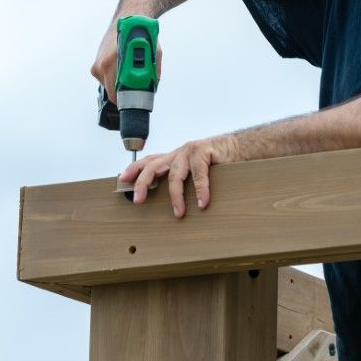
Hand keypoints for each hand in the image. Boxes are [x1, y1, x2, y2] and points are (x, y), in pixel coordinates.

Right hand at [90, 26, 163, 103]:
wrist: (130, 18)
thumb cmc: (141, 32)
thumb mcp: (154, 52)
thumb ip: (153, 71)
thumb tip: (151, 88)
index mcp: (110, 62)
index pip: (114, 94)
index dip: (127, 98)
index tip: (135, 99)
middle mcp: (100, 64)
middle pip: (113, 91)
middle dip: (126, 89)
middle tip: (138, 80)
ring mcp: (97, 64)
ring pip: (110, 85)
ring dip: (121, 81)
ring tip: (131, 67)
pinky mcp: (96, 64)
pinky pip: (107, 79)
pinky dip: (117, 76)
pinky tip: (124, 64)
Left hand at [120, 134, 239, 217]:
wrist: (238, 147)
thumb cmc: (215, 161)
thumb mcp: (194, 169)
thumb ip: (182, 178)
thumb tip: (170, 201)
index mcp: (174, 157)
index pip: (149, 161)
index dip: (134, 169)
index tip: (122, 180)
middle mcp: (178, 153)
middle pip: (153, 166)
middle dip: (143, 183)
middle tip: (138, 200)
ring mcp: (191, 151)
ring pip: (176, 175)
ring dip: (176, 196)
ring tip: (179, 213)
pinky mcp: (204, 152)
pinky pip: (200, 175)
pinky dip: (201, 190)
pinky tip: (202, 203)